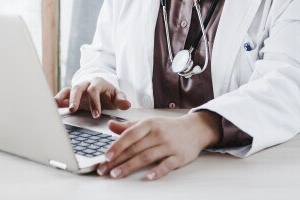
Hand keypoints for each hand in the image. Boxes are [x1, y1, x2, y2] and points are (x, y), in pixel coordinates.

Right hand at [54, 78, 130, 117]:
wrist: (103, 91)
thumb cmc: (110, 94)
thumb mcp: (117, 96)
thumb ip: (121, 100)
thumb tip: (127, 105)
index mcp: (97, 83)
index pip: (94, 90)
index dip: (94, 102)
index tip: (96, 114)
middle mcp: (85, 84)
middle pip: (78, 88)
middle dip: (75, 98)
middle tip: (73, 110)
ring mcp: (77, 89)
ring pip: (68, 90)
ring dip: (62, 98)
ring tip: (55, 106)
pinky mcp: (70, 96)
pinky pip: (62, 96)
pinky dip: (56, 100)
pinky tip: (49, 107)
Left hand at [96, 111, 222, 180]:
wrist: (194, 129)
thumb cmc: (167, 127)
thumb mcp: (149, 123)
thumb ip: (129, 126)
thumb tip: (110, 125)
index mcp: (150, 124)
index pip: (130, 135)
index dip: (116, 146)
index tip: (105, 156)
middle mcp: (159, 133)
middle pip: (135, 148)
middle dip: (118, 160)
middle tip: (104, 169)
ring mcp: (169, 145)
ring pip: (146, 157)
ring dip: (130, 167)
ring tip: (116, 174)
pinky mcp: (179, 157)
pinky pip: (166, 165)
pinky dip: (157, 171)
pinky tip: (147, 177)